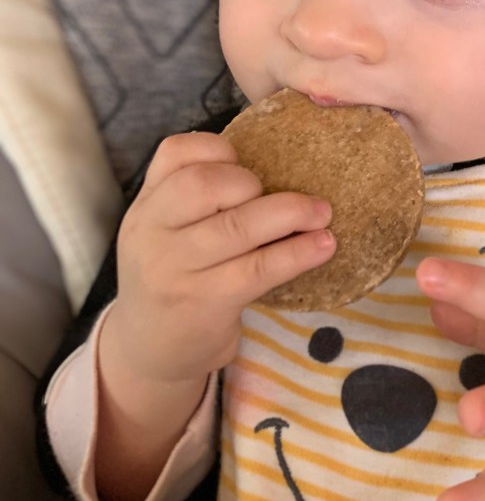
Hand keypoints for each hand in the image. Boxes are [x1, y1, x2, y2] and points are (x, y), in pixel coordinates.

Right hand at [104, 131, 335, 386]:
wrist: (150, 351)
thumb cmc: (173, 281)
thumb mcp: (163, 234)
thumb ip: (193, 199)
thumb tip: (273, 170)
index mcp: (146, 206)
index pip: (175, 152)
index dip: (218, 149)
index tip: (245, 165)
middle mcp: (152, 233)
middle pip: (203, 184)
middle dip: (251, 183)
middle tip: (278, 202)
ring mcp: (176, 270)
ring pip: (238, 226)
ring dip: (291, 213)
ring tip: (322, 214)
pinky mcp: (206, 302)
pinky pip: (259, 268)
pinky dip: (298, 254)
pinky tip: (323, 246)